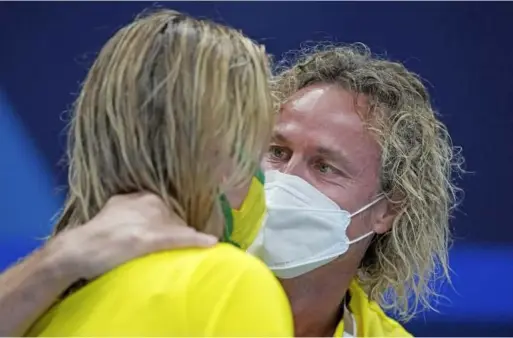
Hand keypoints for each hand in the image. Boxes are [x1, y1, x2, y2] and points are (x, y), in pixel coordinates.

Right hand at [47, 193, 217, 280]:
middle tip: (177, 248)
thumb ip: (133, 210)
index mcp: (143, 196)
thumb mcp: (116, 212)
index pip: (168, 210)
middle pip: (176, 220)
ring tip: (193, 251)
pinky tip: (211, 243)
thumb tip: (143, 216)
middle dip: (179, 233)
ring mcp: (151, 221)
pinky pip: (179, 238)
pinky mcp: (150, 238)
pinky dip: (196, 241)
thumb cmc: (96, 234)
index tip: (176, 233)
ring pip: (180, 229)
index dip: (172, 225)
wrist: (78, 249)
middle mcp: (150, 203)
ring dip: (188, 240)